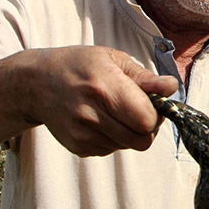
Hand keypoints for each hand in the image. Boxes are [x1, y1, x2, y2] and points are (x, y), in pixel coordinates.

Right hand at [25, 46, 177, 155]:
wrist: (37, 83)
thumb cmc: (79, 65)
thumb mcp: (112, 59)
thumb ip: (144, 77)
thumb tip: (171, 87)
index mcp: (104, 88)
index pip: (147, 120)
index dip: (156, 113)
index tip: (151, 102)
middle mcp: (92, 115)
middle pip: (142, 140)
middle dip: (147, 127)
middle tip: (138, 110)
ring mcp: (83, 135)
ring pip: (128, 146)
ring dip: (131, 132)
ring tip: (117, 112)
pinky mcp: (78, 147)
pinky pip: (111, 149)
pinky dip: (114, 138)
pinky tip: (102, 119)